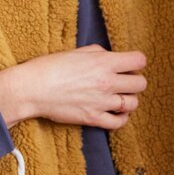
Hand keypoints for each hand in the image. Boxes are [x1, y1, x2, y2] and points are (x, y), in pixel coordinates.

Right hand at [0, 44, 146, 129]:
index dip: (135, 62)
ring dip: (128, 100)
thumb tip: (110, 57)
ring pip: (133, 104)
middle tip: (123, 82)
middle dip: (134, 81)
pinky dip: (121, 118)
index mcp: (104, 62)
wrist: (32, 88)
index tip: (128, 65)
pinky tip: (114, 112)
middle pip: (140, 84)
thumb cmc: (50, 66)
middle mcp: (107, 82)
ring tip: (118, 98)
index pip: (139, 61)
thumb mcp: (77, 51)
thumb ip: (99, 53)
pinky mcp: (93, 118)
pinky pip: (119, 123)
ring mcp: (102, 102)